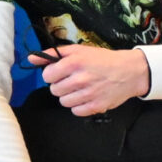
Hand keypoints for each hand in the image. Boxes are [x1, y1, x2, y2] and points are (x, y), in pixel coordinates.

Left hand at [33, 44, 150, 116]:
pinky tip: (86, 97)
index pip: (47, 75)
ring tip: (79, 89)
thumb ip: (53, 54)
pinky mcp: (97, 106)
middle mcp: (80, 79)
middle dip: (60, 85)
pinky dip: (79, 106)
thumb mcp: (78, 50)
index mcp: (74, 63)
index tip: (60, 73)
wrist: (130, 71)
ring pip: (63, 102)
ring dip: (69, 96)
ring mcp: (89, 94)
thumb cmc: (102, 59)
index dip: (52, 74)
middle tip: (72, 81)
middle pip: (54, 90)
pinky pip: (76, 111)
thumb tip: (30, 59)